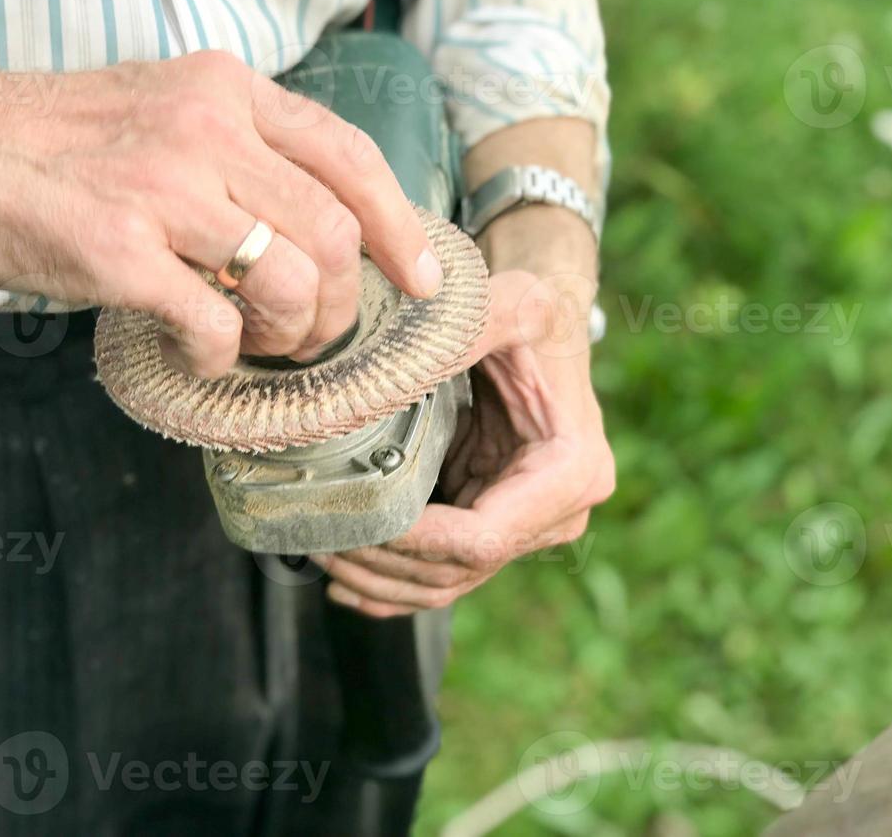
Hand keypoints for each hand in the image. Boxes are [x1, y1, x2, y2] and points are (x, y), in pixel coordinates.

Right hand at [0, 51, 442, 376]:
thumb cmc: (54, 141)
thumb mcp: (161, 106)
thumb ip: (238, 147)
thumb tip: (314, 227)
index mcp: (226, 89)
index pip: (350, 156)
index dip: (400, 227)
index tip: (419, 279)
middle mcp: (206, 128)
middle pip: (334, 233)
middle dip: (339, 304)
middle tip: (311, 334)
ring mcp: (162, 188)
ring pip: (290, 281)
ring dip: (289, 334)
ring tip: (253, 343)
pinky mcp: (117, 251)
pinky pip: (213, 327)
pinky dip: (219, 359)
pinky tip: (194, 352)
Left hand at [317, 207, 614, 617]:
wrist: (546, 328)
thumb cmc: (534, 318)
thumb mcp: (511, 307)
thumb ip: (467, 331)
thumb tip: (396, 371)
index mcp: (571, 473)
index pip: (484, 538)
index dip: (416, 542)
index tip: (358, 522)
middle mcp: (557, 514)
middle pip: (460, 569)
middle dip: (384, 564)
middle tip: (320, 538)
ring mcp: (526, 527)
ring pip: (447, 582)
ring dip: (380, 581)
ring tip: (322, 555)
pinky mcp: (495, 523)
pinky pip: (443, 572)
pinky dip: (393, 584)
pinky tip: (346, 585)